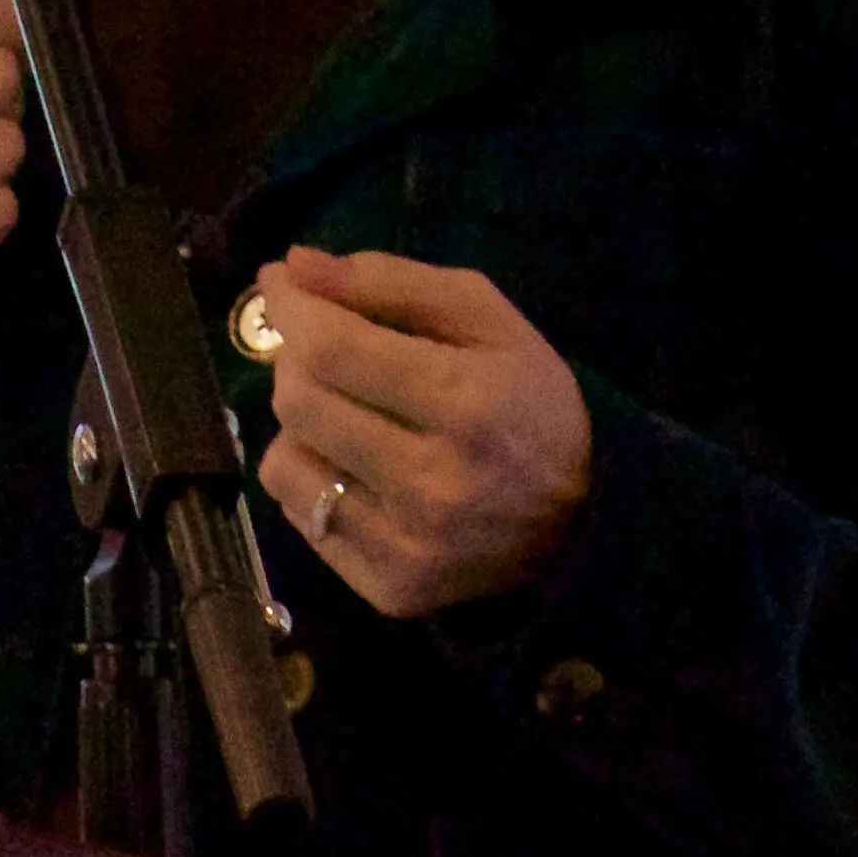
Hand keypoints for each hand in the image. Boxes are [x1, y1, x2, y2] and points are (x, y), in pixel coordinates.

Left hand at [252, 247, 591, 616]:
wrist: (576, 525)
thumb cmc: (527, 402)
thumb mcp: (486, 318)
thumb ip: (390, 282)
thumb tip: (294, 266)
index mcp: (465, 402)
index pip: (332, 347)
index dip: (291, 307)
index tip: (280, 282)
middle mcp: (431, 483)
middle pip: (298, 401)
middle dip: (296, 358)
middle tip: (322, 347)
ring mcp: (406, 546)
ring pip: (284, 461)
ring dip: (300, 423)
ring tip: (344, 413)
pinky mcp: (388, 590)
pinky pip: (300, 517)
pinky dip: (313, 479)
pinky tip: (355, 469)